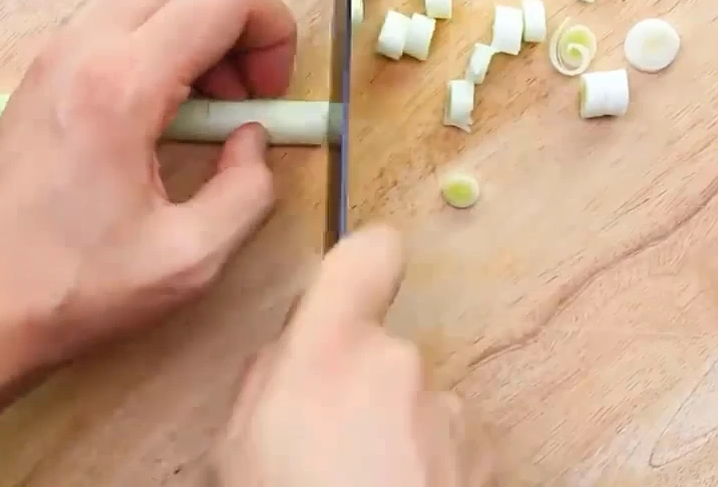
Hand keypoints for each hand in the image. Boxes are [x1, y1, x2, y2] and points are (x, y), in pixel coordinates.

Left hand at [0, 0, 297, 394]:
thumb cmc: (73, 290)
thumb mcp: (189, 259)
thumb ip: (249, 191)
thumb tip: (252, 139)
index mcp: (122, 83)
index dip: (274, 31)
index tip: (272, 97)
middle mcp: (84, 45)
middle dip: (243, 14)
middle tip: (251, 89)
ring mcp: (56, 51)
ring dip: (202, 24)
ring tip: (214, 105)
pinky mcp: (43, 70)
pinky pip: (123, 15)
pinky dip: (166, 37)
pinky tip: (170, 110)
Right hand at [214, 226, 496, 486]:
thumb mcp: (235, 451)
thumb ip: (269, 379)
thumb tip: (295, 355)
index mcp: (330, 352)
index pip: (366, 254)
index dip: (362, 263)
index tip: (354, 282)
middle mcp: (399, 365)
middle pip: (380, 348)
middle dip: (357, 387)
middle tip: (322, 450)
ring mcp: (447, 413)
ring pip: (413, 402)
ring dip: (393, 435)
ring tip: (359, 486)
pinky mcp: (483, 455)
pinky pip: (445, 443)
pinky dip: (427, 469)